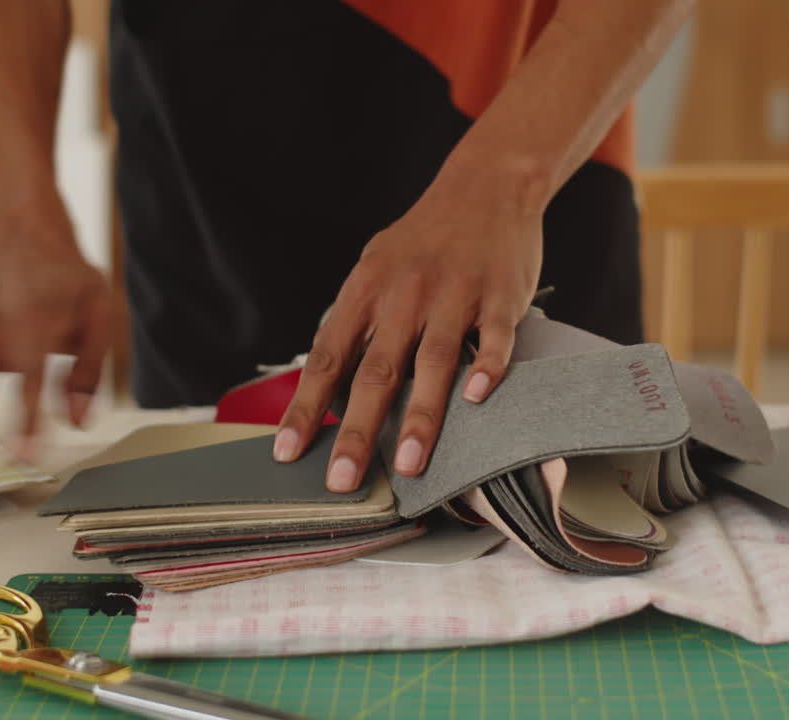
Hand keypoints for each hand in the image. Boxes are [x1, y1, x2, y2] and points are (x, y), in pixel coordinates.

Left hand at [274, 171, 541, 491]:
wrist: (487, 185)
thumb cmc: (427, 238)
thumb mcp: (376, 267)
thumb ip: (357, 321)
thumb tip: (327, 382)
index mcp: (367, 288)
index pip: (329, 356)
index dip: (306, 407)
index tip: (288, 452)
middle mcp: (406, 293)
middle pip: (376, 371)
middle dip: (355, 430)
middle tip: (342, 479)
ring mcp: (455, 294)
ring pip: (432, 362)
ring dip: (419, 417)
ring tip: (407, 465)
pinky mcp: (500, 296)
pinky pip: (492, 337)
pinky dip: (486, 367)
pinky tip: (478, 400)